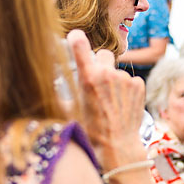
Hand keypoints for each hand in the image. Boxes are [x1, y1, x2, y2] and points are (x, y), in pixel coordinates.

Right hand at [67, 30, 146, 168]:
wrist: (117, 146)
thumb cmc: (90, 130)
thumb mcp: (69, 111)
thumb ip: (60, 93)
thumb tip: (45, 87)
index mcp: (87, 78)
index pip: (79, 45)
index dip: (76, 39)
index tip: (75, 37)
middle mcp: (107, 74)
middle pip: (103, 54)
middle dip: (100, 64)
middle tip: (97, 83)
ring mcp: (125, 78)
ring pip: (116, 70)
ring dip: (114, 80)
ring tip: (110, 102)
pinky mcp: (138, 84)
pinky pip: (129, 80)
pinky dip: (126, 89)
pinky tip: (121, 104)